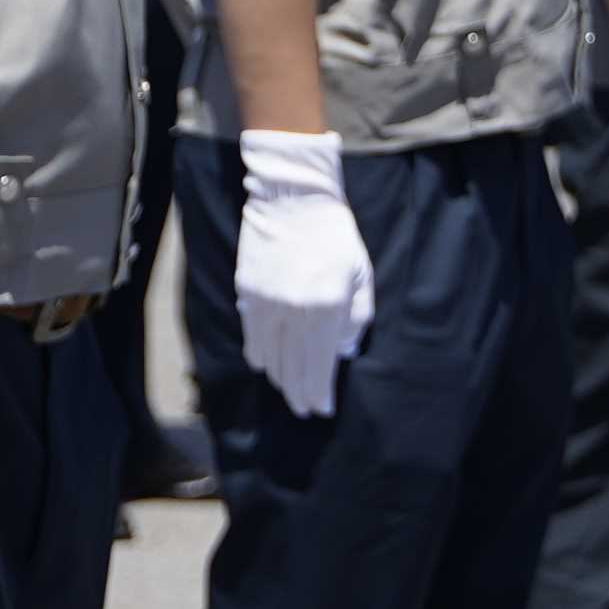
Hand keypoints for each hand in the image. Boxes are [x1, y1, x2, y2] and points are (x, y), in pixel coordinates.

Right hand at [231, 130, 374, 417]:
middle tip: (305, 409)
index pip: (321, 364)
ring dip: (280, 377)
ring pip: (271, 354)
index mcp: (328, 307)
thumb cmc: (334, 237)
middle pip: (294, 365)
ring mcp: (268, 302)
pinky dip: (258, 353)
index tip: (322, 409)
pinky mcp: (248, 291)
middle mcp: (295, 310)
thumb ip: (356, 318)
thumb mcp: (360, 276)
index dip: (321, 391)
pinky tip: (263, 365)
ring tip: (288, 391)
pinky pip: (252, 333)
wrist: (293, 199)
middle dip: (300, 392)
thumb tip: (342, 352)